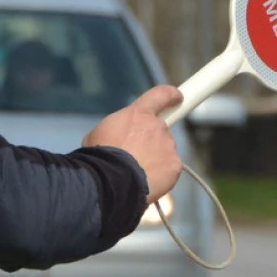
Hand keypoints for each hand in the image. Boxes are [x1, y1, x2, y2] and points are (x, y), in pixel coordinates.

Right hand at [82, 85, 183, 202]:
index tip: (177, 97)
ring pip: (164, 151)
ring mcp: (168, 146)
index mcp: (138, 115)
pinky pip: (169, 169)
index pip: (160, 95)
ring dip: (154, 159)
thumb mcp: (99, 133)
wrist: (112, 180)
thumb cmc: (100, 156)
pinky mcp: (175, 166)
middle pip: (159, 130)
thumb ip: (117, 128)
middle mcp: (157, 126)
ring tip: (135, 172)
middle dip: (149, 141)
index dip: (170, 95)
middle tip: (134, 156)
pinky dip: (161, 174)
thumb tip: (118, 137)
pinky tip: (145, 181)